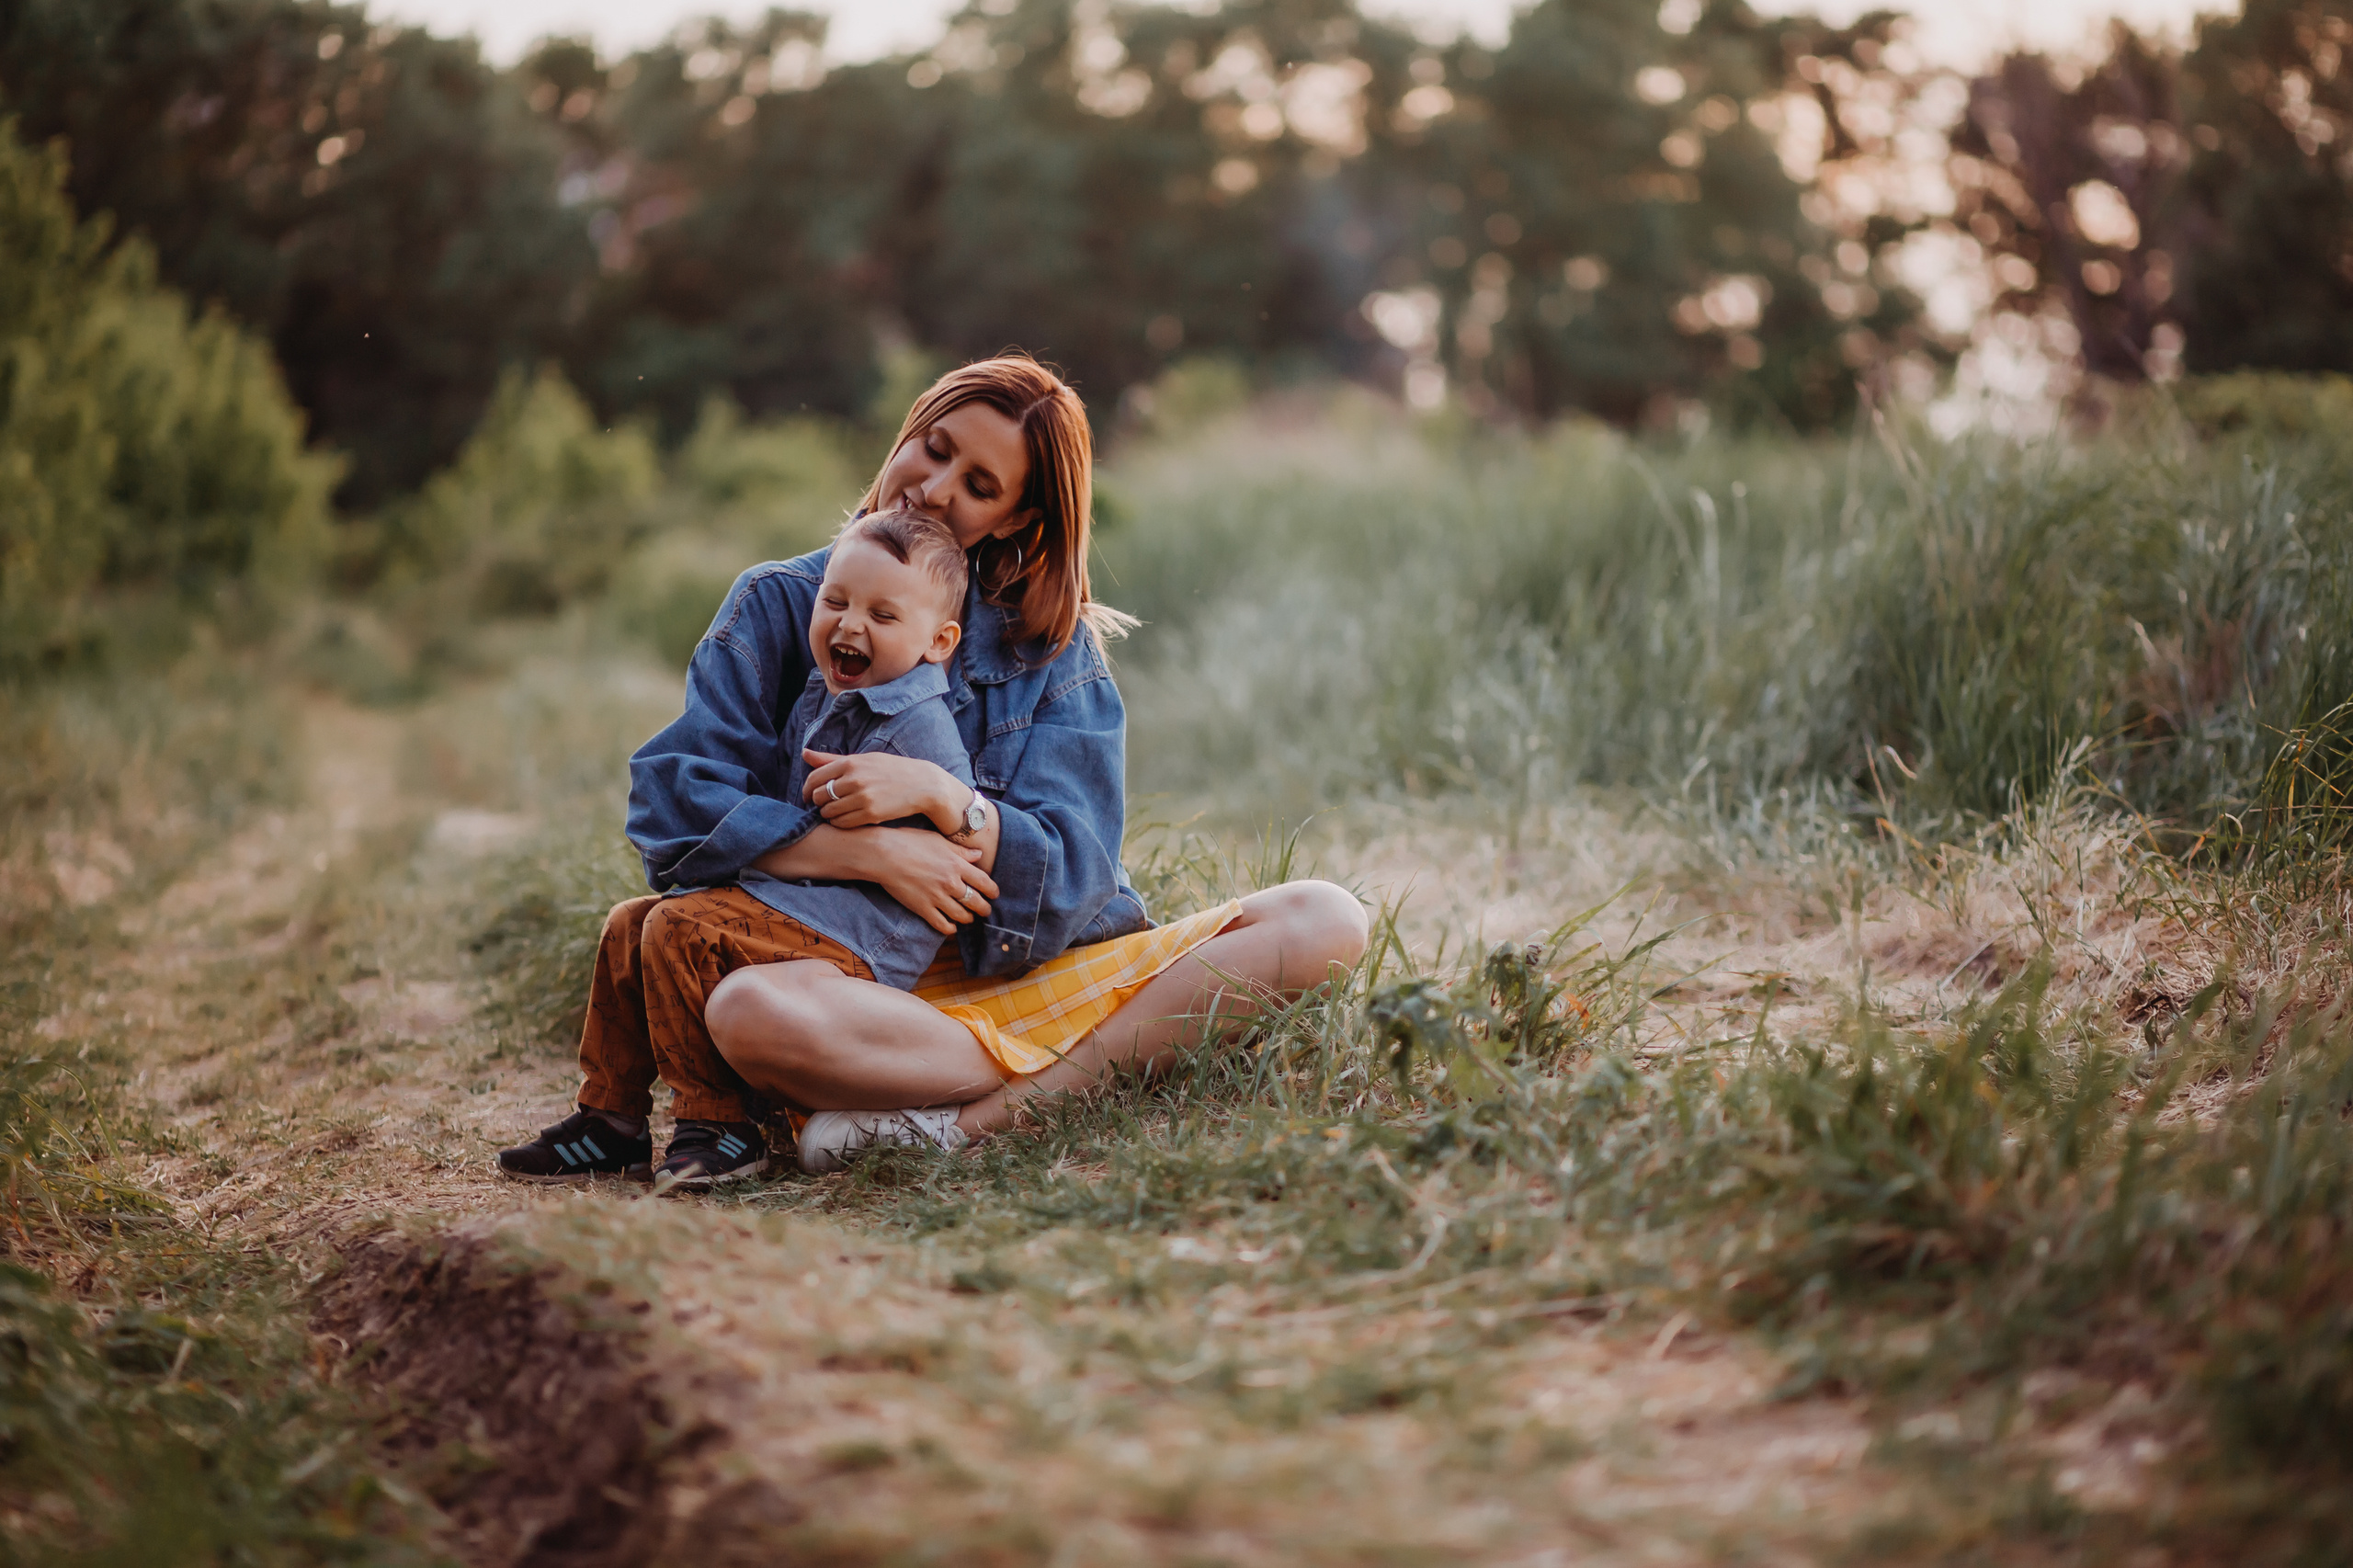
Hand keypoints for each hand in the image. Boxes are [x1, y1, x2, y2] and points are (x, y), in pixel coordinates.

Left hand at [803, 750, 961, 831]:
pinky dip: (839, 823)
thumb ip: (831, 760)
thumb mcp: (863, 759)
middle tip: (825, 804)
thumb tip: (804, 753)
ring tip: (837, 811)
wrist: (923, 784)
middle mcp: (854, 779)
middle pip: (818, 796)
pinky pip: (842, 823)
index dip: (807, 789)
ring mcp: (863, 797)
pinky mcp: (871, 814)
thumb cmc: (891, 770)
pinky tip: (847, 818)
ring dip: (828, 814)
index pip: (814, 778)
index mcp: (851, 763)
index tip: (809, 795)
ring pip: (828, 811)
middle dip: (817, 802)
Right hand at [858, 827, 998, 934]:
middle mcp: (951, 883)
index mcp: (957, 865)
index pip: (984, 882)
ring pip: (962, 915)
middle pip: (976, 902)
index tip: (994, 894)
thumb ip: (960, 851)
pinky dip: (950, 928)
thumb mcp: (939, 840)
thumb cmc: (910, 842)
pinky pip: (942, 925)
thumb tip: (978, 855)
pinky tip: (952, 926)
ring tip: (969, 917)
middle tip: (985, 910)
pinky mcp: (923, 909)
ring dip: (968, 918)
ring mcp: (937, 898)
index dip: (992, 891)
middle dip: (984, 908)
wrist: (884, 855)